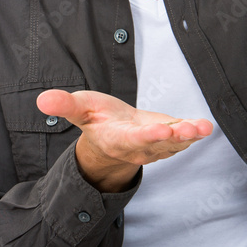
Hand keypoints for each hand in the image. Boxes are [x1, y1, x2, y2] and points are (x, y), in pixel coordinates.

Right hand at [36, 88, 212, 192]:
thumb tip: (42, 100)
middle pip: (157, 143)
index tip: (159, 129)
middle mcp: (139, 146)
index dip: (145, 136)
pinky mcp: (169, 138)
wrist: (114, 137)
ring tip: (202, 127)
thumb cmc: (98, 120)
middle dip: (172, 136)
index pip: (131, 139)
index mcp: (117, 139)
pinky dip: (195, 133)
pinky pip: (183, 138)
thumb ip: (64, 105)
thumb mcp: (79, 109)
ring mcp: (156, 145)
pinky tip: (205, 126)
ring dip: (189, 136)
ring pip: (174, 143)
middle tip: (186, 129)